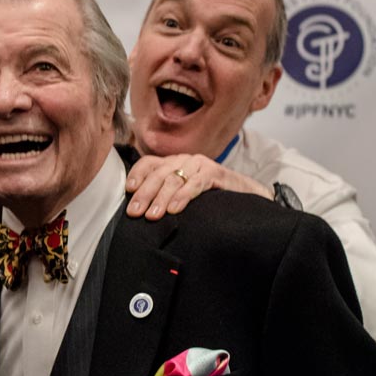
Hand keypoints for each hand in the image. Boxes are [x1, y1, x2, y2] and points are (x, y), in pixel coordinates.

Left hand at [125, 154, 271, 219]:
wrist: (247, 196)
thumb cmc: (210, 198)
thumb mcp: (182, 195)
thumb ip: (164, 196)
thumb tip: (141, 210)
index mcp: (172, 163)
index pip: (148, 163)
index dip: (137, 175)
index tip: (129, 190)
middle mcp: (184, 160)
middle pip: (158, 174)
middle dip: (144, 194)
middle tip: (135, 212)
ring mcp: (199, 164)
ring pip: (174, 179)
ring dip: (160, 198)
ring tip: (152, 215)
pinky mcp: (215, 172)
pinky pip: (195, 183)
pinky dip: (183, 196)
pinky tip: (174, 209)